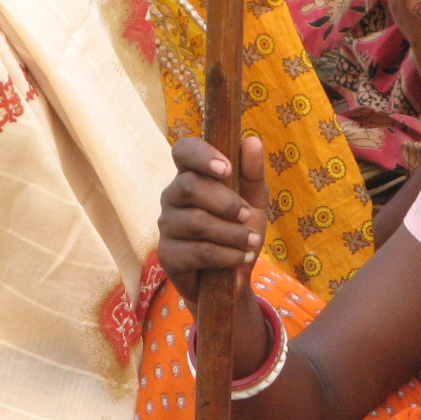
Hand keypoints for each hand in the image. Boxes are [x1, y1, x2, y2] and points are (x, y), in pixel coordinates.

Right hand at [158, 135, 267, 313]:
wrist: (234, 279)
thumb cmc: (239, 230)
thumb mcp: (254, 201)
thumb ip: (252, 173)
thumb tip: (252, 140)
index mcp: (191, 175)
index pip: (183, 151)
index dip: (202, 155)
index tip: (227, 169)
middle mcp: (172, 196)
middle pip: (190, 186)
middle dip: (226, 202)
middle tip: (246, 215)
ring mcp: (166, 225)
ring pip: (196, 222)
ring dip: (232, 233)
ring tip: (251, 242)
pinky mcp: (167, 255)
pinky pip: (199, 251)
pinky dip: (227, 255)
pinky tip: (241, 258)